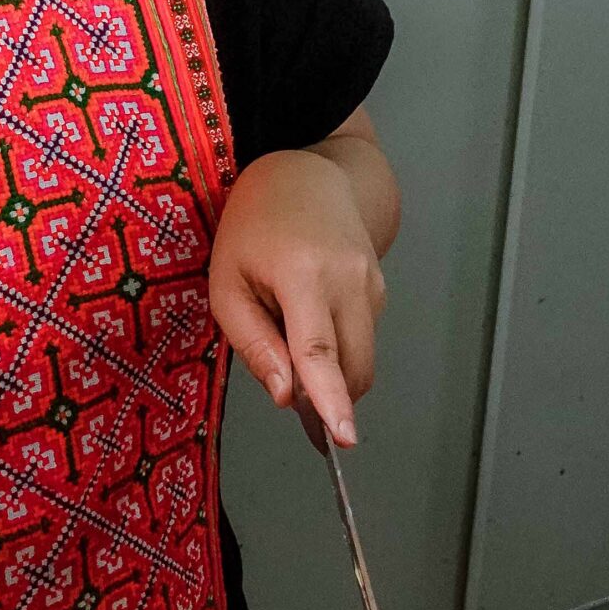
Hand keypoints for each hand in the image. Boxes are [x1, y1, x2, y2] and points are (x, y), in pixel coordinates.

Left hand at [209, 149, 387, 446]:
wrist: (307, 174)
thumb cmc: (255, 225)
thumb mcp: (227, 283)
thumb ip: (254, 343)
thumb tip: (285, 396)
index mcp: (302, 273)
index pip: (320, 349)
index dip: (331, 398)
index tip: (343, 435)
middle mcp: (349, 278)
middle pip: (352, 367)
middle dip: (327, 396)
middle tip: (288, 386)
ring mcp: (372, 283)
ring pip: (360, 359)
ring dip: (330, 371)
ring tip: (289, 329)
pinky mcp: (381, 289)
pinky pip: (362, 340)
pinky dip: (339, 350)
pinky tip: (311, 320)